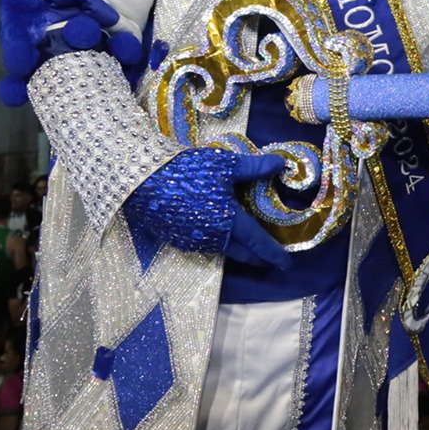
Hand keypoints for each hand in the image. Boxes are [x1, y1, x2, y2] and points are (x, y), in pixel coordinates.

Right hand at [124, 148, 290, 268]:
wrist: (142, 180)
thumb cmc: (189, 171)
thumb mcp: (226, 165)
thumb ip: (255, 168)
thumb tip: (281, 164)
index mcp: (230, 223)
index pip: (258, 243)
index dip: (274, 254)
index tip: (286, 265)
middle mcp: (213, 238)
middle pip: (242, 253)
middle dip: (258, 257)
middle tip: (270, 257)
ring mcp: (192, 241)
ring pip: (222, 250)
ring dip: (237, 250)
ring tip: (246, 243)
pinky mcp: (175, 238)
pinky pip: (203, 245)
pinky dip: (217, 242)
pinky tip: (218, 232)